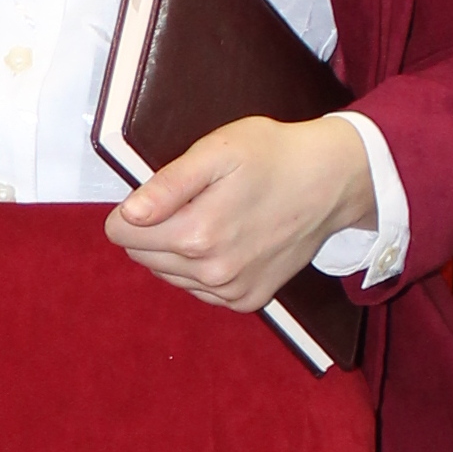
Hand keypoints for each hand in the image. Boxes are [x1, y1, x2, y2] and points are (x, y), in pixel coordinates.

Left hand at [104, 113, 374, 311]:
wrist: (330, 182)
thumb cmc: (273, 156)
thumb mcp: (217, 151)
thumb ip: (168, 185)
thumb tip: (128, 215)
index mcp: (197, 233)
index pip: (122, 233)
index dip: (131, 208)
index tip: (160, 191)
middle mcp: (211, 272)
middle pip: (141, 256)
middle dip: (153, 228)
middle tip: (193, 200)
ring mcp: (230, 291)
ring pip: (168, 274)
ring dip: (176, 250)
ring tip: (214, 216)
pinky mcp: (247, 300)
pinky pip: (199, 289)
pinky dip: (202, 268)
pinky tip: (227, 240)